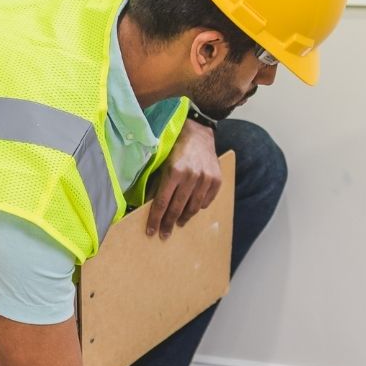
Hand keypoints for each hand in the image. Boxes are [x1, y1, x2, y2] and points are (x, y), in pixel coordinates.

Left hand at [146, 120, 221, 238]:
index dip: (155, 219)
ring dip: (185, 217)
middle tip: (164, 234)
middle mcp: (191, 176)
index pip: (162, 203)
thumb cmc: (175, 147)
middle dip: (169, 223)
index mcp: (174, 172)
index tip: (151, 231)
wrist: (198, 131)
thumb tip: (149, 206)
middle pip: (178, 208)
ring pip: (194, 207)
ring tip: (179, 222)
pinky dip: (199, 206)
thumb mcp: (161, 162)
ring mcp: (206, 178)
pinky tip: (193, 208)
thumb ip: (157, 183)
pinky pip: (207, 201)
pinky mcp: (216, 179)